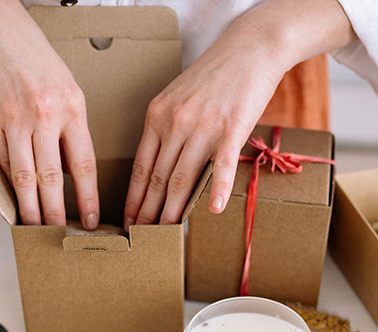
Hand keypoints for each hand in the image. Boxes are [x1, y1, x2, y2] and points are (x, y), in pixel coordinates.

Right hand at [0, 1, 99, 226]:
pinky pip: (0, 160)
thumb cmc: (33, 57)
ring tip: (32, 227)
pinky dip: (6, 184)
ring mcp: (14, 119)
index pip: (83, 164)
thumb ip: (69, 126)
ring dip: (28, 207)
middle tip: (59, 235)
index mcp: (72, 107)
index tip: (92, 220)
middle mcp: (45, 115)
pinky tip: (11, 200)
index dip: (88, 197)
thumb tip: (71, 169)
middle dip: (56, 213)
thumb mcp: (66, 86)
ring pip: (23, 176)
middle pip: (52, 177)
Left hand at [123, 26, 282, 225]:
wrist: (248, 49)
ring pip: (184, 178)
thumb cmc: (214, 75)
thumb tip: (159, 163)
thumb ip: (166, 127)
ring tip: (167, 232)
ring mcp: (204, 126)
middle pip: (159, 178)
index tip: (129, 220)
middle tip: (142, 236)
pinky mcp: (232, 128)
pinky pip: (222, 166)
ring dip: (175, 210)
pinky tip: (212, 211)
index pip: (141, 166)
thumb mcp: (177, 97)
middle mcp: (176, 122)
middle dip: (148, 212)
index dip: (134, 197)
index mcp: (158, 116)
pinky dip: (217, 190)